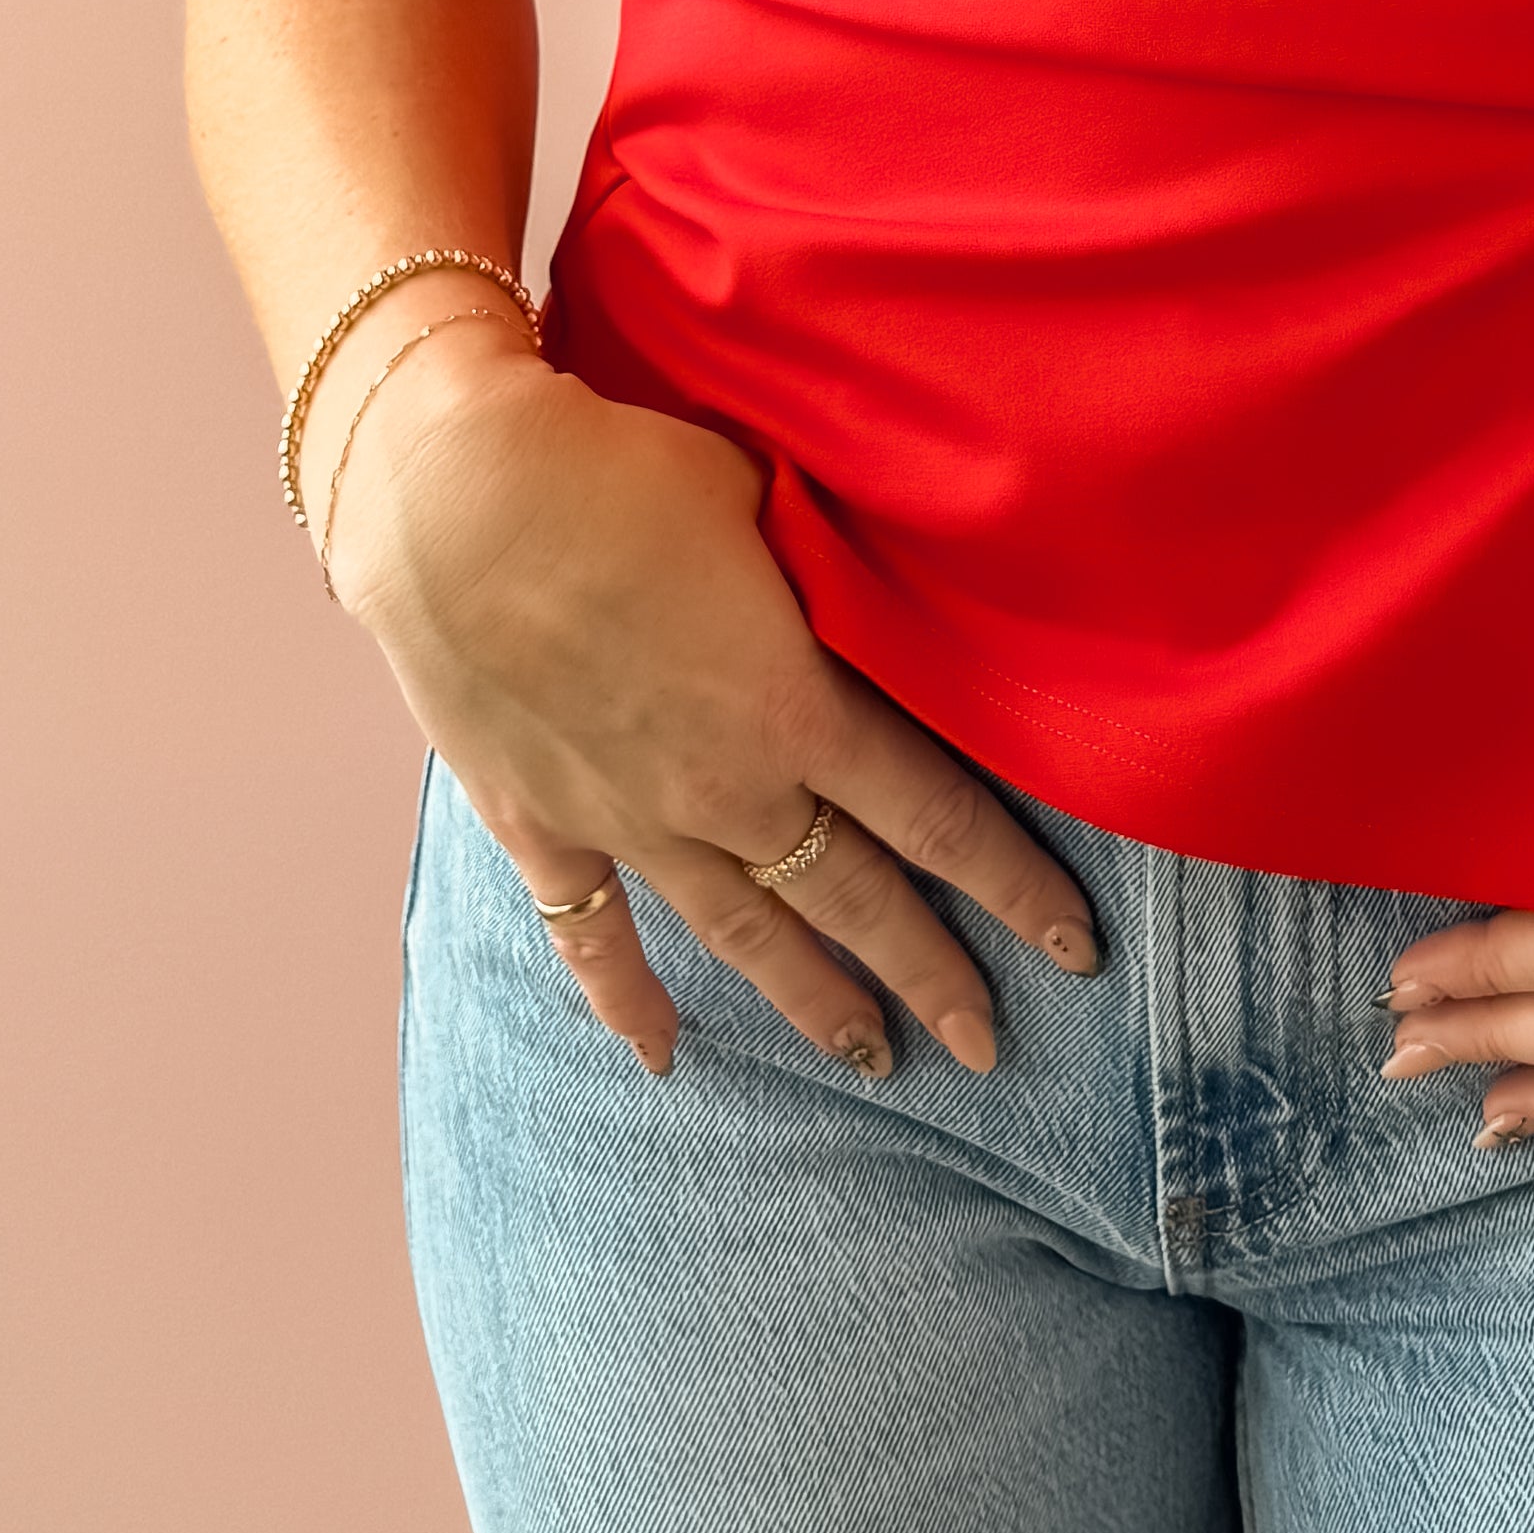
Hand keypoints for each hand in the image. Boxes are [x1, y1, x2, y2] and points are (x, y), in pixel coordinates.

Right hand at [329, 335, 1100, 1081]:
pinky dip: (625, 1004)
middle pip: (856, 902)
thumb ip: (833, 567)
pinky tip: (663, 1058)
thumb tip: (895, 577)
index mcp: (796, 710)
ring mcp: (628, 821)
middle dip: (934, 976)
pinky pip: (590, 938)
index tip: (1078, 949)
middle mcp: (725, 789)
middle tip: (992, 1046)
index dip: (1016, 888)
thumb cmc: (625, 471)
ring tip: (875, 1061)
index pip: (940, 819)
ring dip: (814, 1002)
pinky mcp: (540, 824)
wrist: (455, 499)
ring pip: (745, 936)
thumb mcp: (767, 496)